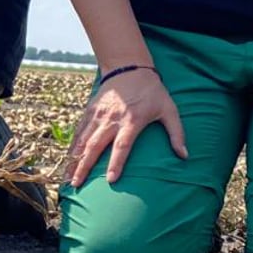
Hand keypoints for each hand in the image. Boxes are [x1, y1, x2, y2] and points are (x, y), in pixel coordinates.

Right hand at [63, 69, 185, 185]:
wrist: (129, 68)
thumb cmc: (152, 91)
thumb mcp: (169, 109)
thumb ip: (177, 133)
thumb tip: (184, 155)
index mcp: (131, 120)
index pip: (122, 145)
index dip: (116, 163)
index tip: (110, 180)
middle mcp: (112, 119)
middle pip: (95, 146)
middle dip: (84, 166)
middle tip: (77, 184)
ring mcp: (99, 115)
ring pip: (83, 140)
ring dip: (74, 159)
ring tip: (68, 177)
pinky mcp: (91, 110)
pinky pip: (79, 131)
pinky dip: (72, 146)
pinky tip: (68, 159)